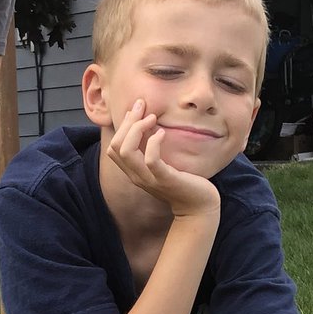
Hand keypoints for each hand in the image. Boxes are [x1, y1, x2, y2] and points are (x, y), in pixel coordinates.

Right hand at [107, 99, 220, 218]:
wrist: (198, 207)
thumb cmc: (183, 183)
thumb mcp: (162, 165)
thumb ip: (151, 149)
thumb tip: (148, 124)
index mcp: (134, 171)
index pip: (114, 147)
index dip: (122, 126)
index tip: (136, 111)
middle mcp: (137, 176)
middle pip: (116, 146)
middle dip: (127, 122)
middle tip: (142, 107)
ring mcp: (149, 179)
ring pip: (126, 151)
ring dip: (137, 129)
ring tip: (153, 118)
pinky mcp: (165, 179)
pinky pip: (151, 159)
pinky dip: (154, 142)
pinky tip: (163, 133)